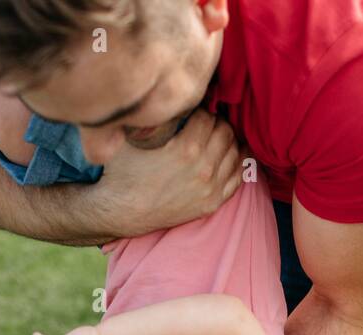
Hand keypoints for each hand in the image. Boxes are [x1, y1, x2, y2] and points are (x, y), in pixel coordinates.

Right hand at [97, 110, 242, 234]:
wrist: (124, 212)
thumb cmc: (125, 172)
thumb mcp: (134, 138)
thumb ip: (155, 116)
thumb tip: (169, 94)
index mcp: (186, 149)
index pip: (208, 117)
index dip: (200, 109)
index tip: (193, 112)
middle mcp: (204, 169)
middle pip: (226, 132)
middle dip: (217, 122)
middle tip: (206, 122)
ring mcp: (211, 188)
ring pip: (235, 153)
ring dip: (228, 140)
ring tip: (216, 136)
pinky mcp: (213, 203)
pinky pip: (237, 178)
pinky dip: (238, 162)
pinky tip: (232, 154)